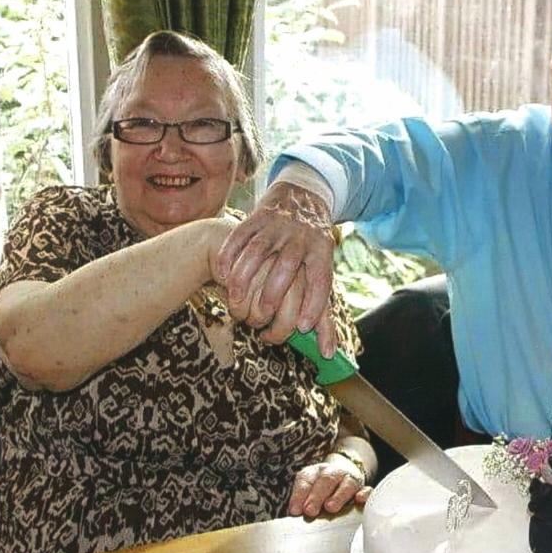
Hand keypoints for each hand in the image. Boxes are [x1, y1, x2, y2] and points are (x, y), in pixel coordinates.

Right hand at [216, 182, 336, 355]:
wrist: (301, 198)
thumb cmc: (311, 251)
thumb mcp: (323, 274)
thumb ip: (324, 314)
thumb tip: (328, 354)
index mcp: (322, 250)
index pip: (320, 279)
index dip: (313, 304)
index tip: (301, 326)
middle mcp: (301, 237)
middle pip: (286, 266)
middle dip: (273, 294)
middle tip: (264, 317)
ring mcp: (277, 226)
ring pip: (257, 252)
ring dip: (245, 279)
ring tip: (237, 302)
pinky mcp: (256, 218)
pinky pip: (239, 238)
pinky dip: (229, 257)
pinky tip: (223, 277)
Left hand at [288, 453, 372, 516]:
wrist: (343, 477)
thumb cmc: (321, 491)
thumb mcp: (308, 492)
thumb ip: (302, 503)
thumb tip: (295, 516)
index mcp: (314, 473)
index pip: (306, 480)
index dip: (299, 495)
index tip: (295, 511)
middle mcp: (333, 473)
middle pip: (326, 480)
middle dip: (317, 496)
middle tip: (310, 511)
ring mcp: (350, 479)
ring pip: (347, 484)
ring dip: (338, 496)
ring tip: (330, 508)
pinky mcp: (364, 489)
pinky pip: (367, 489)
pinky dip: (364, 494)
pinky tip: (359, 500)